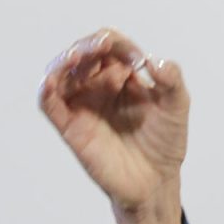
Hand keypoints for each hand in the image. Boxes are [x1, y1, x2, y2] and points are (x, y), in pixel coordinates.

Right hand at [39, 28, 188, 223]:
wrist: (155, 180)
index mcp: (125, 76)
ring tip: (76, 59)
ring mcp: (83, 105)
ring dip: (65, 61)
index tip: (135, 58)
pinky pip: (50, 103)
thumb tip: (154, 61)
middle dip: (88, 46)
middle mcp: (100, 86)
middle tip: (99, 48)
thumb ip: (171, 81)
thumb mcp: (177, 107)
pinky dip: (46, 89)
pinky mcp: (71, 126)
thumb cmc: (165, 141)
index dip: (117, 43)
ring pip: (61, 73)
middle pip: (83, 54)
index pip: (111, 46)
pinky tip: (51, 81)